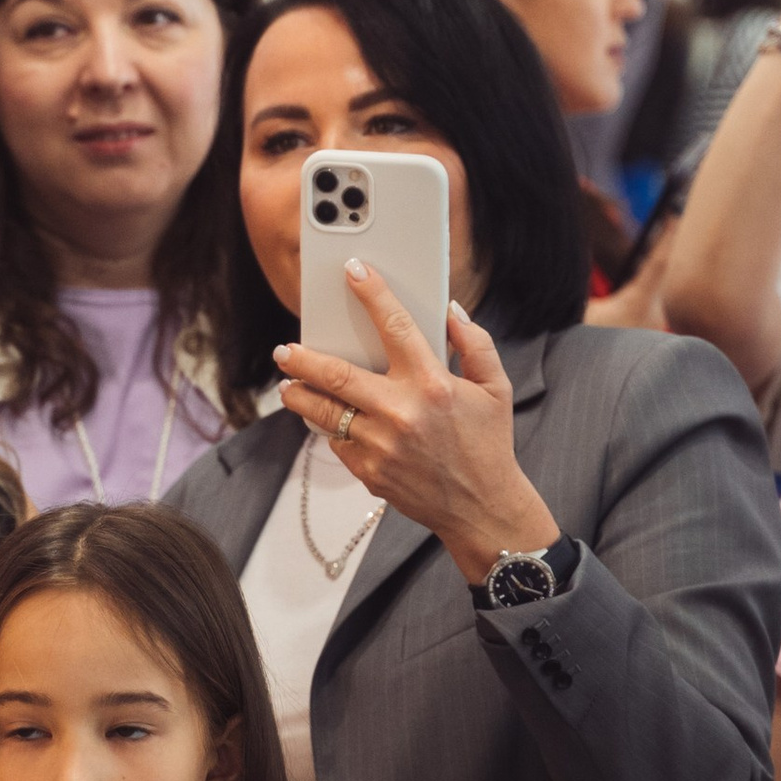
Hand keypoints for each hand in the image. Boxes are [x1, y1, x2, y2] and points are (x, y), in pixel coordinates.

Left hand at [274, 282, 556, 589]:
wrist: (483, 509)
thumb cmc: (489, 445)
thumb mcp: (496, 389)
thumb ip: (474, 344)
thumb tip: (450, 310)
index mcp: (434, 385)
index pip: (395, 327)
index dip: (373, 294)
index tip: (354, 271)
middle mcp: (402, 413)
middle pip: (337, 375)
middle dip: (303, 358)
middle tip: (285, 349)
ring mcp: (381, 446)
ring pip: (325, 412)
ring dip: (300, 396)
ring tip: (288, 385)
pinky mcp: (369, 472)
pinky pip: (338, 442)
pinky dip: (328, 428)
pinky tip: (323, 419)